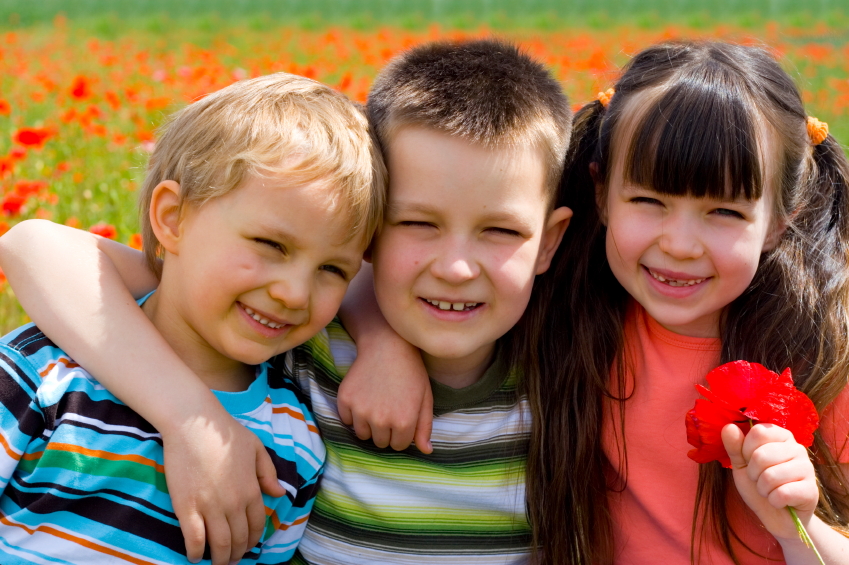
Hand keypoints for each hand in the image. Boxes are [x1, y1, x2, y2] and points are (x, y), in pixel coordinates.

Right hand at [161, 407, 285, 563]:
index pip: (257, 526)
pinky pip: (194, 539)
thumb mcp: (256, 448)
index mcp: (252, 490)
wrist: (195, 424)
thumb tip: (279, 494)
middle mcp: (234, 503)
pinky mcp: (187, 507)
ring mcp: (210, 507)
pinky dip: (196, 553)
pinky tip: (195, 557)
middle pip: (239, 539)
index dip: (253, 540)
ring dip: (220, 559)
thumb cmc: (226, 432)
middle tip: (232, 559)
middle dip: (237, 554)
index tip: (247, 546)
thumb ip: (268, 473)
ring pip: (220, 544)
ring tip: (217, 563)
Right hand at [337, 338, 432, 452]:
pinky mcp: (345, 400)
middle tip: (389, 408)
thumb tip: (426, 451)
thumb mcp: (425, 399)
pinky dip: (353, 414)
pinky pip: (347, 420)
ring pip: (362, 434)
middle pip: (380, 443)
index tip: (401, 417)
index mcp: (404, 422)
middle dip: (385, 431)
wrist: (387, 346)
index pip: (399, 446)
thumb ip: (425, 428)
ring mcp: (361, 411)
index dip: (401, 433)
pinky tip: (364, 397)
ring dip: (369, 425)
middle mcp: (381, 420)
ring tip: (376, 403)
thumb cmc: (411, 372)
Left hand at [722, 423, 818, 541]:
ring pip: (771, 476)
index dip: (746, 450)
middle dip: (753, 473)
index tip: (750, 461)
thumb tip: (729, 426)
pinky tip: (780, 501)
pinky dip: (774, 500)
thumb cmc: (759, 484)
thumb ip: (734, 446)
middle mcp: (797, 448)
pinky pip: (783, 493)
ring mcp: (807, 468)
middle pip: (761, 455)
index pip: (758, 432)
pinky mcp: (811, 490)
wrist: (778, 516)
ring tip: (770, 490)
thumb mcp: (741, 464)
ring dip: (763, 489)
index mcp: (780, 436)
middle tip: (760, 480)